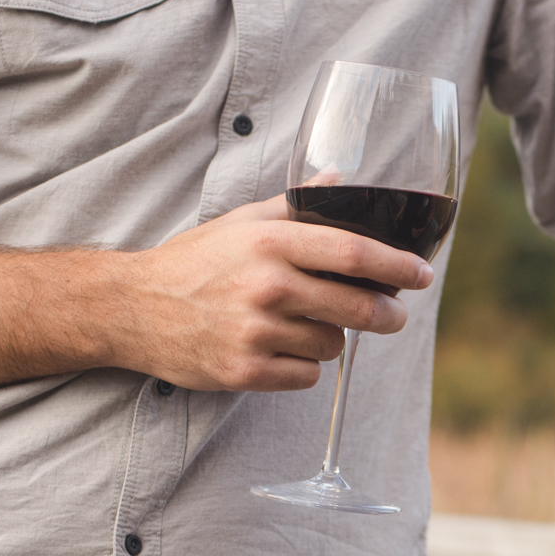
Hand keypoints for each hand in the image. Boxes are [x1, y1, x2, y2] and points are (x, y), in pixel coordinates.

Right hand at [110, 194, 434, 391]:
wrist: (131, 308)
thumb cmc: (193, 262)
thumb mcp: (240, 222)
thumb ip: (293, 206)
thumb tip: (339, 178)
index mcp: (269, 243)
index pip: (353, 254)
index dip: (397, 267)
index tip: (423, 275)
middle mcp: (266, 286)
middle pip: (357, 307)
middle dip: (387, 315)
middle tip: (393, 315)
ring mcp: (255, 332)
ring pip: (332, 346)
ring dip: (330, 340)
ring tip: (301, 326)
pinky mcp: (245, 371)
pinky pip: (306, 377)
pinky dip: (302, 367)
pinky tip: (279, 351)